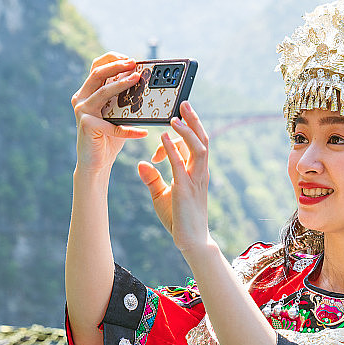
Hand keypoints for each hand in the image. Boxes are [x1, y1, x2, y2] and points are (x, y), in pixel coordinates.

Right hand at [71, 52, 148, 172]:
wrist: (96, 163)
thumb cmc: (108, 137)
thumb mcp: (116, 114)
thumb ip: (122, 98)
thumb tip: (140, 81)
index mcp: (87, 92)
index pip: (96, 67)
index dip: (112, 59)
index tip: (129, 59)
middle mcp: (81, 98)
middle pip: (98, 73)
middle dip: (117, 65)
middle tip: (134, 64)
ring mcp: (82, 111)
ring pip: (103, 92)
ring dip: (122, 85)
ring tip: (137, 80)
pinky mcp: (87, 125)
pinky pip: (113, 125)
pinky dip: (130, 130)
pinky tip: (143, 133)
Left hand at [137, 101, 211, 255]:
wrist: (190, 241)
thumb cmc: (179, 219)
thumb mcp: (162, 195)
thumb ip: (153, 178)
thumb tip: (142, 164)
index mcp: (196, 172)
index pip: (193, 144)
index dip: (180, 135)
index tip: (164, 130)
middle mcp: (199, 172)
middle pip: (202, 140)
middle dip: (194, 121)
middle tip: (184, 103)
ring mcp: (195, 180)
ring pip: (198, 148)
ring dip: (186, 131)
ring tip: (174, 117)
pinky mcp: (186, 189)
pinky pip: (180, 164)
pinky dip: (173, 148)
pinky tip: (163, 136)